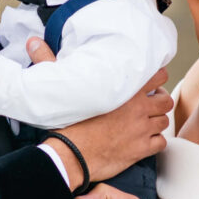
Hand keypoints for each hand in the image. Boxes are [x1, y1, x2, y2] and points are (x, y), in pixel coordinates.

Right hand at [27, 37, 171, 186]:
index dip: (156, 78)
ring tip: (145, 123)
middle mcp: (138, 109)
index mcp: (124, 90)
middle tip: (149, 105)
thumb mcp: (60, 88)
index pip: (157, 75)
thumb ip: (48, 61)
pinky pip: (160, 143)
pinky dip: (154, 142)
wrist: (71, 157)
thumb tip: (33, 42)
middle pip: (165, 100)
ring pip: (164, 121)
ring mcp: (142, 130)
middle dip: (159, 101)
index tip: (149, 83)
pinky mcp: (141, 150)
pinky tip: (143, 142)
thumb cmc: (67, 124)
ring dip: (156, 122)